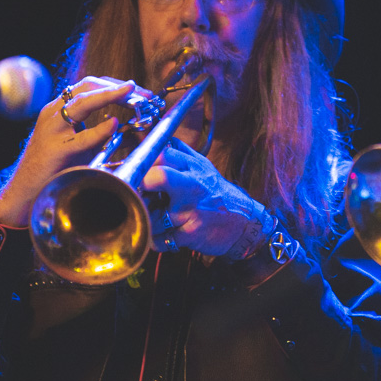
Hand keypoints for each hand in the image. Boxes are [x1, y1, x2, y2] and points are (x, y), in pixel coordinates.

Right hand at [0, 77, 144, 226]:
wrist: (24, 193)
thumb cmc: (55, 170)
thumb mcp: (81, 146)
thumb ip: (101, 134)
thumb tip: (132, 128)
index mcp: (59, 110)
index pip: (90, 86)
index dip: (116, 84)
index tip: (140, 90)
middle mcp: (53, 114)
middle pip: (87, 86)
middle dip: (118, 87)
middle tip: (144, 94)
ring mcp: (52, 130)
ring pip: (81, 103)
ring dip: (110, 96)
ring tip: (132, 95)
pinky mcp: (54, 151)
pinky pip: (80, 138)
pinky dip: (99, 130)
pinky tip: (113, 124)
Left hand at [141, 139, 267, 257]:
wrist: (244, 222)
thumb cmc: (217, 194)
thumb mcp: (203, 167)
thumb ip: (180, 152)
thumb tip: (157, 139)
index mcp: (192, 167)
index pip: (161, 154)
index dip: (143, 164)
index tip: (136, 175)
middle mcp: (192, 186)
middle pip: (158, 177)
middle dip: (141, 187)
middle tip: (141, 196)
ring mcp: (191, 210)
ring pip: (151, 215)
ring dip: (147, 219)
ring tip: (154, 218)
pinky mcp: (191, 234)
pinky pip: (159, 239)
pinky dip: (156, 240)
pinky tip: (164, 234)